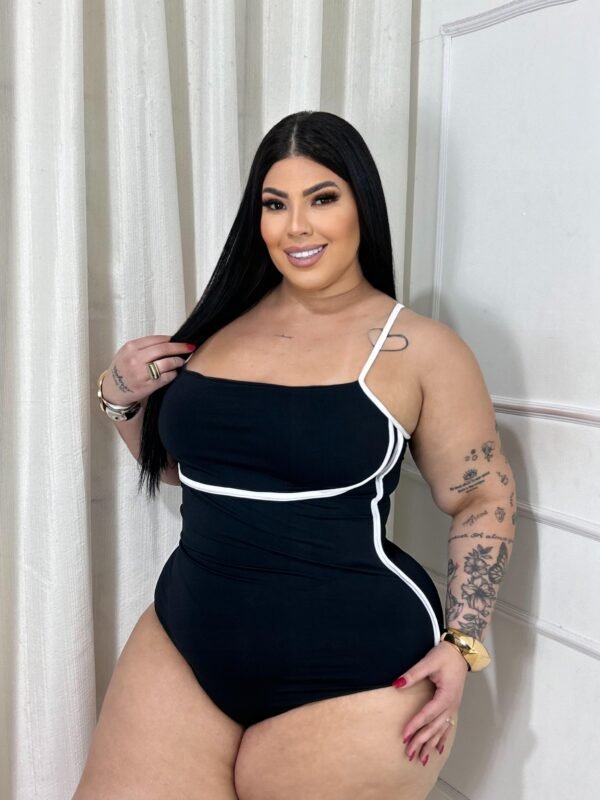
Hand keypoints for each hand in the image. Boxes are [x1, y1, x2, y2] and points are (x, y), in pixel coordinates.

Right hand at [102, 335, 195, 404]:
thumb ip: (143, 346)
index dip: (171, 339)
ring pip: (167, 363)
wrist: (113, 390)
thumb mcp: (126, 352)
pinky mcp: (147, 386)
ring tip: (181, 361)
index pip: (157, 339)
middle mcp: (135, 359)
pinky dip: (173, 374)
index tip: (180, 340)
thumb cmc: (122, 369)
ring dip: (178, 361)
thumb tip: (168, 342)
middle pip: (164, 349)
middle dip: (180, 347)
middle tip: (189, 347)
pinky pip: (166, 377)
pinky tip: (173, 373)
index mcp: (130, 347)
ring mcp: (141, 373)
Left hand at [393, 641, 467, 764]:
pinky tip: (439, 750)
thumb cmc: (445, 655)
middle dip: (421, 741)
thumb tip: (397, 684)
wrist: (461, 651)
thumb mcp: (428, 662)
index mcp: (446, 696)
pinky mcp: (452, 706)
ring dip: (430, 744)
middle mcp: (451, 705)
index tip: (404, 735)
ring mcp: (453, 707)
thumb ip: (413, 674)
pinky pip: (447, 727)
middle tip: (408, 753)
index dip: (415, 725)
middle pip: (434, 727)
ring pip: (441, 730)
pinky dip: (442, 739)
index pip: (427, 714)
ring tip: (421, 759)